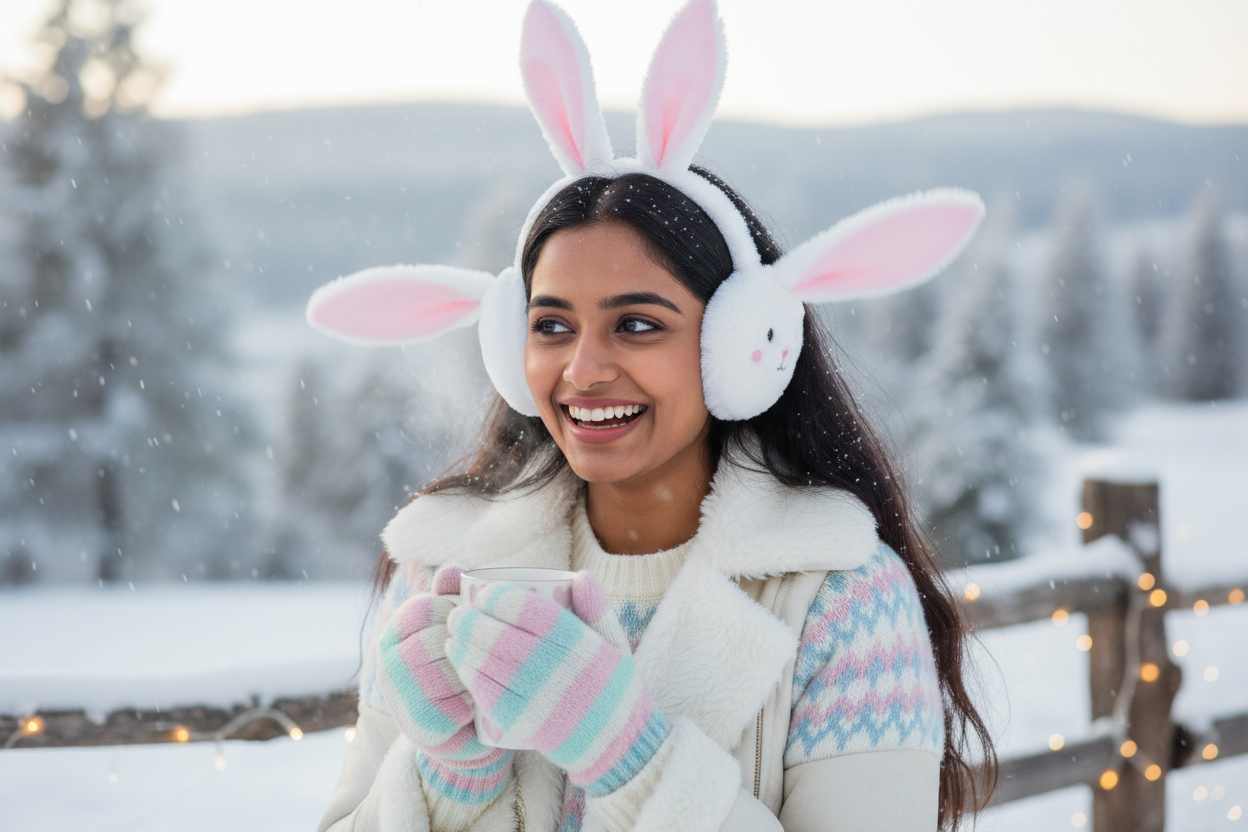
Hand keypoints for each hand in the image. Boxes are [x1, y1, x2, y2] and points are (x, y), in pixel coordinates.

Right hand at [377, 564, 512, 799]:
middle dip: (463, 643)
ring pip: (445, 672)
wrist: (453, 724)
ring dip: (469, 670)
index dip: (453, 612)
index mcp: (394, 633)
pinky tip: (476, 700)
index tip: (469, 620)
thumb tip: (454, 568)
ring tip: (481, 671)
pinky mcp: (419, 725)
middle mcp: (387, 663)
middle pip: (433, 641)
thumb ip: (451, 594)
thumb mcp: (450, 624)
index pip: (423, 608)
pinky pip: (454, 705)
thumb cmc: (454, 662)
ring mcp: (400, 696)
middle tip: (482, 648)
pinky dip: (471, 701)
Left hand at [445, 571, 669, 795]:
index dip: (493, 595)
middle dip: (468, 617)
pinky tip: (459, 658)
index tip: (483, 591)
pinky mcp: (519, 720)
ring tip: (455, 633)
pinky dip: (465, 670)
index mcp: (573, 639)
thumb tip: (580, 575)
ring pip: (482, 660)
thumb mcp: (615, 642)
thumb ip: (597, 607)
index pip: (520, 606)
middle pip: (493, 632)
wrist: (617, 745)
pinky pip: (483, 690)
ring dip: (461, 642)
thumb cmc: (614, 687)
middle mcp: (550, 665)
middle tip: (461, 613)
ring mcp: (532, 694)